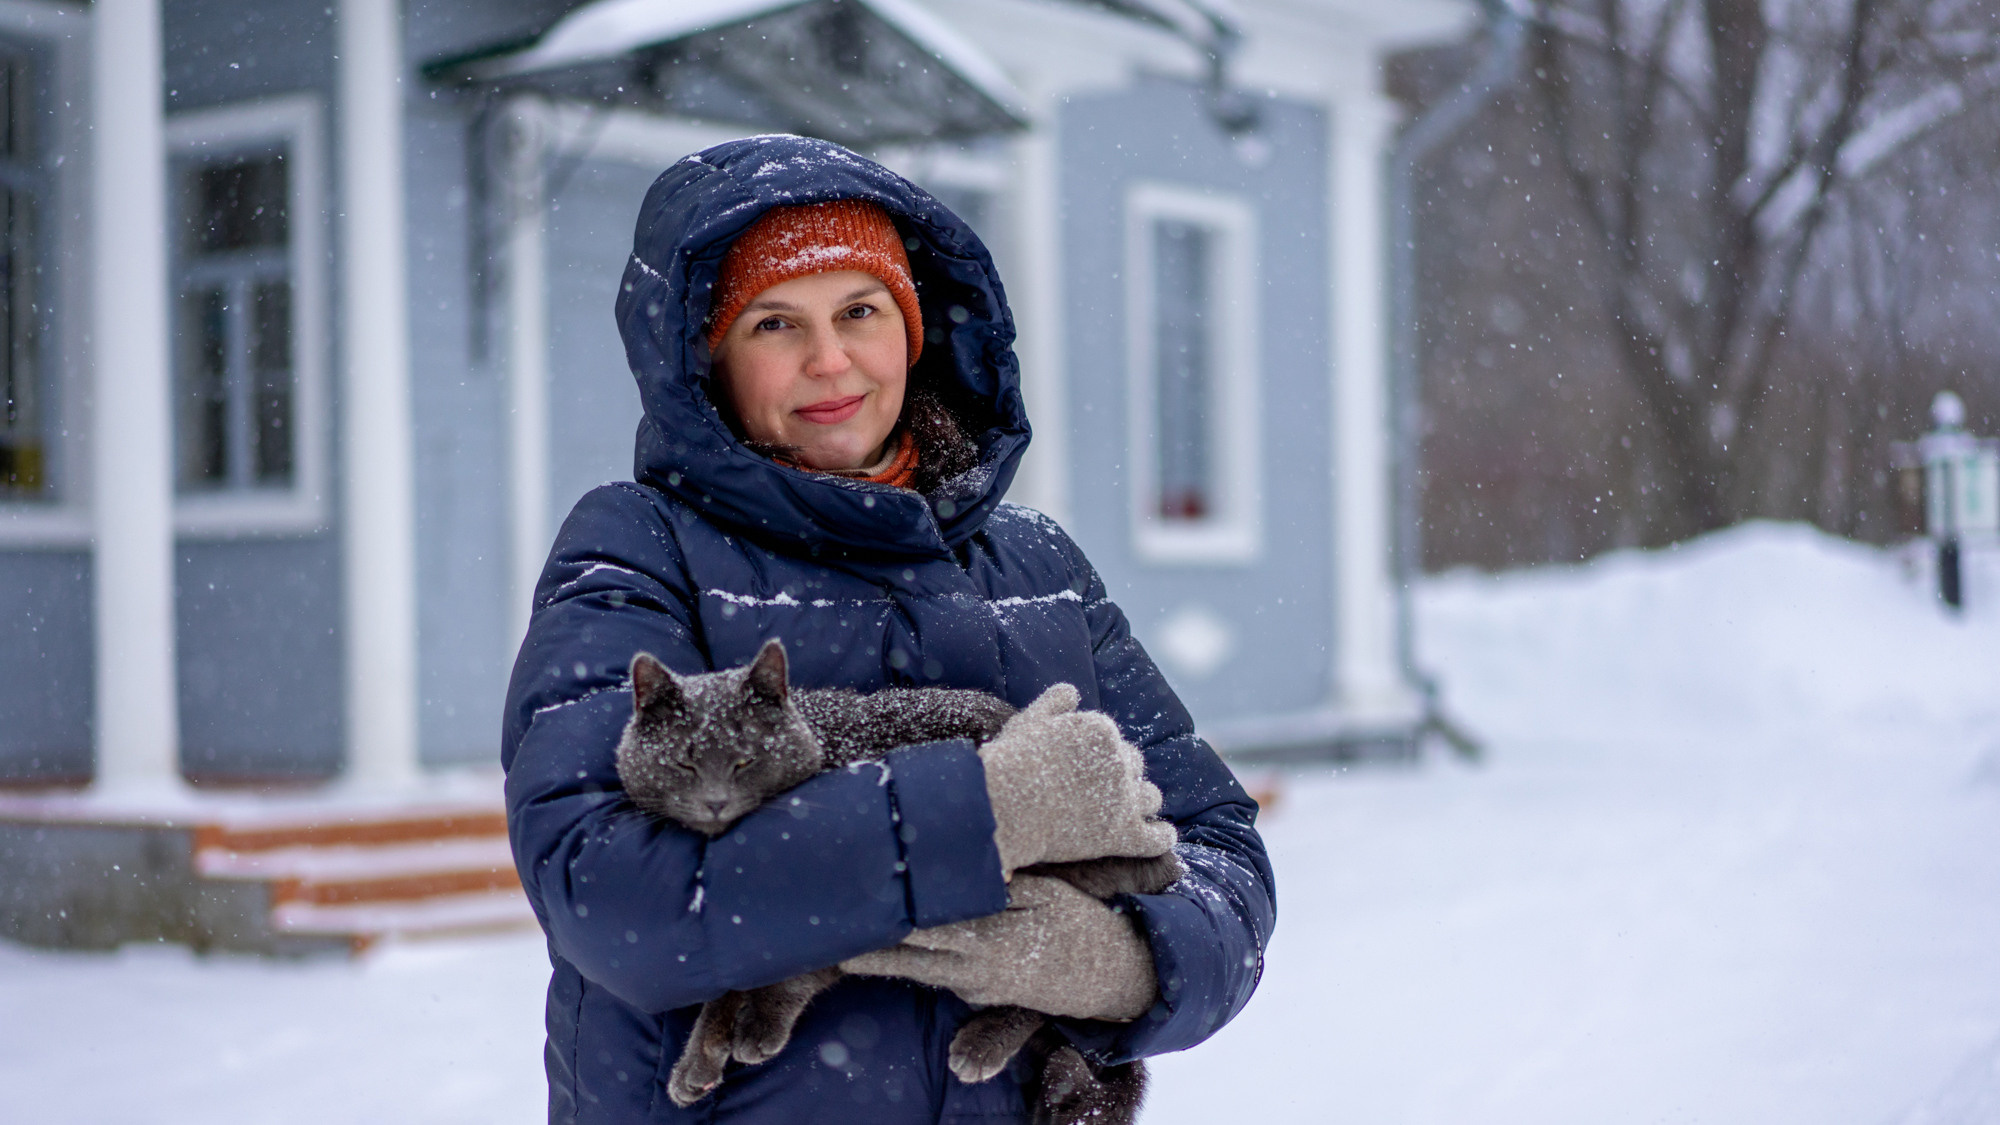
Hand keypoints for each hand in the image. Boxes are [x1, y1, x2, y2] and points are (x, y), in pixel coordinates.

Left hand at [840, 875, 1158, 1020]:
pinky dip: (912, 962)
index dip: (888, 914)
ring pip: (917, 971)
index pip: (925, 925)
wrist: (1109, 976)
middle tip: (825, 935)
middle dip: (865, 948)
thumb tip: (967, 868)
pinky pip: (939, 975)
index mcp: (990, 939)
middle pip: (907, 958)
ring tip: (840, 945)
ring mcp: (974, 986)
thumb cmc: (1078, 922)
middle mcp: (975, 969)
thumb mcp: (1046, 894)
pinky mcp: (978, 993)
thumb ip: (1000, 884)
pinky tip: (889, 949)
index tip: (856, 901)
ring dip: (880, 958)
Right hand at [981, 684, 1176, 873]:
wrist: (1006, 805)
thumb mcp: (1030, 720)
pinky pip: (1158, 837)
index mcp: (1101, 730)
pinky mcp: (1125, 835)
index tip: (1085, 767)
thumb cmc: (1012, 761)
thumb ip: (1055, 702)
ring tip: (1132, 811)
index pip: (1113, 741)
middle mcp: (1121, 761)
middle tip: (1103, 790)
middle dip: (1123, 775)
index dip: (1100, 755)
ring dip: (1142, 802)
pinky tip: (1162, 836)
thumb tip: (1074, 692)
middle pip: (1135, 765)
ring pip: (1151, 798)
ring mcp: (1126, 799)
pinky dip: (1162, 836)